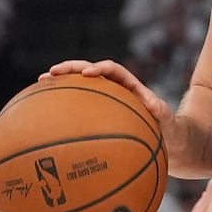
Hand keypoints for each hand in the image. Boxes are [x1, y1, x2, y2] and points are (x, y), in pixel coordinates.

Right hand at [44, 60, 171, 142]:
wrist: (171, 142)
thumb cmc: (171, 132)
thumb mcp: (170, 123)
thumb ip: (163, 112)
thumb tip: (154, 105)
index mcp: (132, 87)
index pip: (114, 70)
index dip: (101, 68)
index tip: (87, 74)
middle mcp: (117, 90)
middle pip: (90, 71)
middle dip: (71, 69)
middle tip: (51, 72)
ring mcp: (107, 102)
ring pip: (81, 87)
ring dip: (62, 83)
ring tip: (40, 84)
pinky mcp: (99, 114)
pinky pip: (80, 108)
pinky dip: (65, 106)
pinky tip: (46, 115)